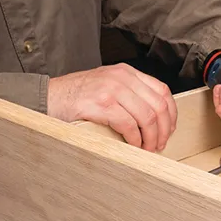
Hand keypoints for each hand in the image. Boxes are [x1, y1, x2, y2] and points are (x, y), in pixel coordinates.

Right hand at [47, 63, 176, 151]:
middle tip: (159, 144)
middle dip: (163, 129)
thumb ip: (129, 96)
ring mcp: (112, 89)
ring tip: (147, 148)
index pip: (162, 90)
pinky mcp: (102, 104)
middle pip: (159, 105)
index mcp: (126, 72)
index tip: (169, 129)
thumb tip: (154, 121)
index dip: (171, 114)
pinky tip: (133, 145)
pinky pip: (129, 125)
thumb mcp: (108, 87)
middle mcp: (122, 77)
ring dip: (151, 137)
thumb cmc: (77, 97)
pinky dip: (135, 139)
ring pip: (148, 116)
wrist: (50, 98)